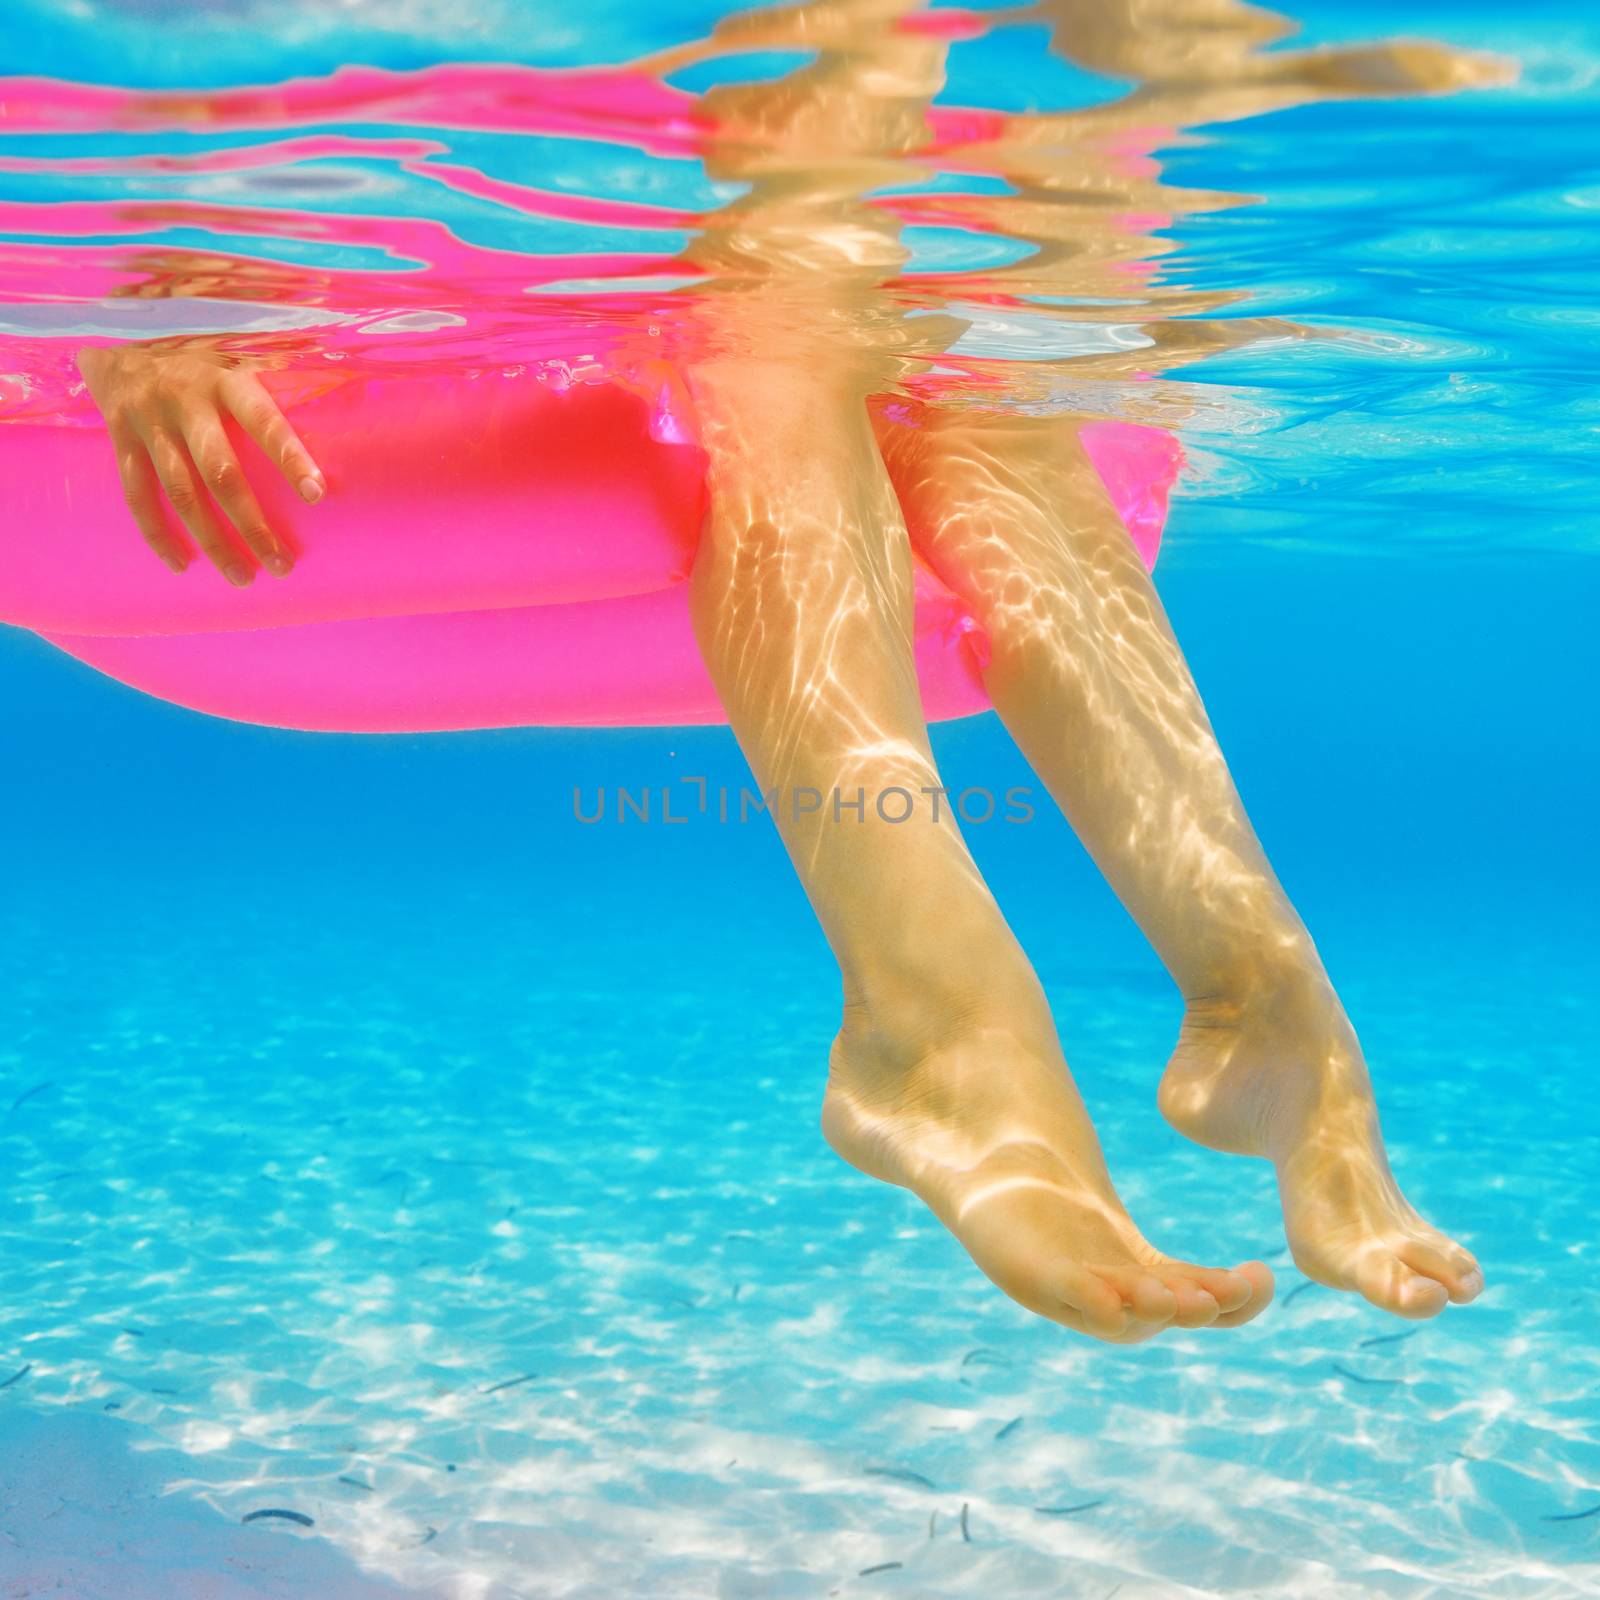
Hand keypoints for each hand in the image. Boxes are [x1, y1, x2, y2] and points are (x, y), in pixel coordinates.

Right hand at [76, 343, 324, 583]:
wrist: (123, 344)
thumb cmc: (206, 359)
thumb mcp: (243, 352)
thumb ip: (288, 371)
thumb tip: (355, 388)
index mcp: (226, 379)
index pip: (263, 421)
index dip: (289, 457)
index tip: (316, 495)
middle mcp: (185, 400)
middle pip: (220, 472)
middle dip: (252, 525)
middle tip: (282, 566)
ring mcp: (149, 422)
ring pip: (180, 494)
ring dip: (212, 541)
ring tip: (243, 577)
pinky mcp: (122, 440)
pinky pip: (138, 495)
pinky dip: (158, 534)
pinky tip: (182, 565)